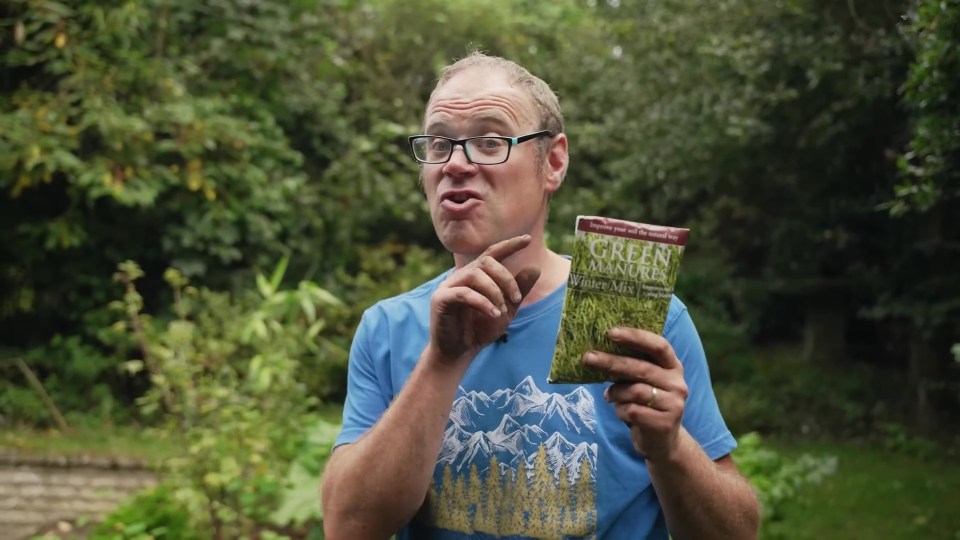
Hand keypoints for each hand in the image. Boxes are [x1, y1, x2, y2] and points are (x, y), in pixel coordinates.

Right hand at [430, 235, 540, 363]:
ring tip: (502, 310)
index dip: (509, 245)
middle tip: (516, 299)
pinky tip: (494, 314)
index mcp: (476, 275)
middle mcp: (461, 276)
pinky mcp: (440, 299)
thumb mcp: (506, 309)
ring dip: (494, 291)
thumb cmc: (480, 330)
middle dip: (505, 278)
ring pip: (475, 275)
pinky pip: (464, 293)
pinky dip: (482, 303)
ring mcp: (448, 286)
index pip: (492, 253)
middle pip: (486, 261)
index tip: (528, 239)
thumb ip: (518, 290)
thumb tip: (536, 267)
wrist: (459, 353)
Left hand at [581, 327, 688, 461]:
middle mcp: (678, 383)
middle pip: (641, 368)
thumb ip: (631, 367)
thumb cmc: (647, 404)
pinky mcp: (665, 423)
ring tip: (610, 396)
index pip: (659, 346)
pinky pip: (632, 411)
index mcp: (673, 366)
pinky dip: (620, 411)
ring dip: (616, 393)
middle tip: (588, 357)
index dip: (636, 337)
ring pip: (634, 391)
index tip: (611, 332)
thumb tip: (597, 351)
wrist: (663, 443)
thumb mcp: (644, 382)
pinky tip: (622, 412)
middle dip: (612, 362)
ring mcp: (674, 404)